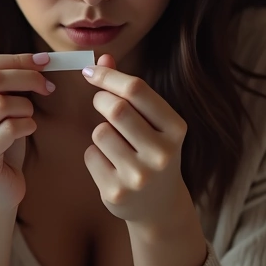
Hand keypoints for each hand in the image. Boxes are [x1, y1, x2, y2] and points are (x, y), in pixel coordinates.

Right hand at [0, 53, 53, 210]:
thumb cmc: (0, 142)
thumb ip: (4, 83)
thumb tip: (40, 60)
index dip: (10, 60)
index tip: (41, 62)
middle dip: (26, 78)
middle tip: (47, 85)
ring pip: (1, 104)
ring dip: (26, 106)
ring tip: (28, 117)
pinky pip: (10, 129)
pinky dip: (28, 124)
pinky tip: (28, 130)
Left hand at [81, 54, 189, 224]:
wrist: (159, 206)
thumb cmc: (152, 152)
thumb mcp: (152, 121)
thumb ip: (129, 90)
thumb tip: (103, 58)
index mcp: (175, 129)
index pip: (137, 90)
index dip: (109, 76)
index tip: (90, 71)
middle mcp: (162, 154)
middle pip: (116, 109)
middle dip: (101, 99)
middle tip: (100, 102)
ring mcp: (139, 176)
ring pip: (100, 132)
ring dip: (100, 131)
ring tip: (114, 142)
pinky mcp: (116, 192)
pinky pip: (91, 155)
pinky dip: (95, 154)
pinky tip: (111, 166)